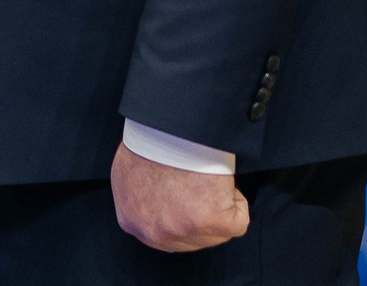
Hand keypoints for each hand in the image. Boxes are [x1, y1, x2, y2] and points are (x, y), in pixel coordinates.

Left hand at [111, 144, 246, 253]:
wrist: (168, 125)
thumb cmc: (149, 140)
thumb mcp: (128, 175)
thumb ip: (140, 199)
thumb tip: (157, 204)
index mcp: (131, 220)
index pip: (164, 235)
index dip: (182, 213)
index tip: (185, 194)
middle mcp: (154, 233)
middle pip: (191, 240)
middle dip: (200, 214)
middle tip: (195, 181)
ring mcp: (183, 231)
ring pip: (216, 233)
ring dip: (217, 205)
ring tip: (204, 177)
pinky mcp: (213, 222)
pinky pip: (238, 223)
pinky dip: (237, 201)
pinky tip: (220, 181)